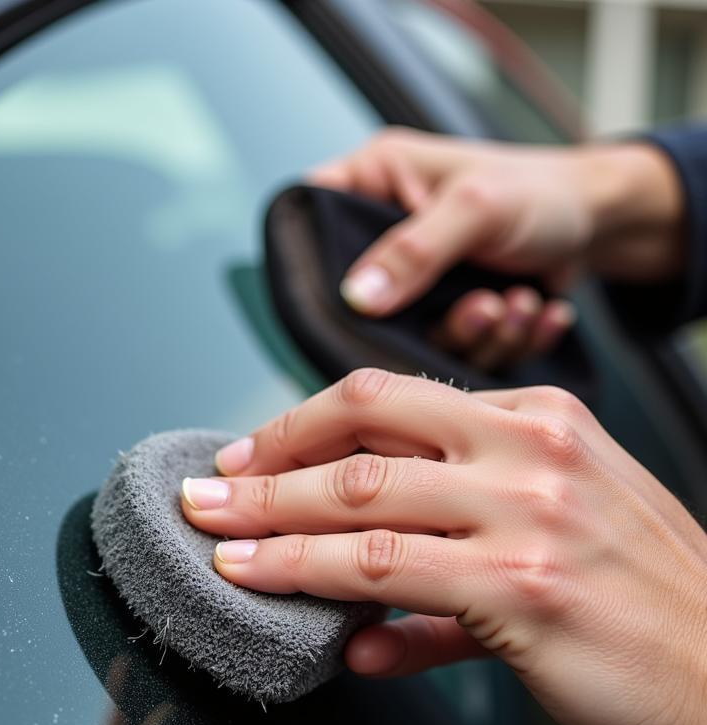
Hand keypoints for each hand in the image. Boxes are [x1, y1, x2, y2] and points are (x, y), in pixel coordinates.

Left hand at [181, 370, 706, 724]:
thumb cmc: (649, 614)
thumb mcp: (558, 549)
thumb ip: (453, 577)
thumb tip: (363, 626)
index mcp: (539, 421)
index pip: (392, 397)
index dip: (304, 425)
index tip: (253, 458)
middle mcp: (533, 448)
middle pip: (363, 429)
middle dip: (268, 463)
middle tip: (207, 491)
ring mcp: (530, 512)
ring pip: (361, 500)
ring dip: (272, 523)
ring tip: (217, 543)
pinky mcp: (525, 586)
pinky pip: (387, 575)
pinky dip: (316, 582)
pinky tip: (277, 596)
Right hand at [309, 128, 685, 367]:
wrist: (603, 224)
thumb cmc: (543, 190)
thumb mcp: (476, 207)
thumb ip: (414, 252)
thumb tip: (356, 297)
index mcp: (372, 184)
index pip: (309, 219)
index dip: (314, 264)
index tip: (360, 298)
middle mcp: (383, 236)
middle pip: (362, 302)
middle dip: (432, 319)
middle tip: (477, 307)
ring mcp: (413, 282)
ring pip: (412, 338)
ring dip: (477, 333)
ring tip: (515, 304)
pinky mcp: (442, 315)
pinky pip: (452, 352)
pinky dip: (500, 341)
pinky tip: (530, 310)